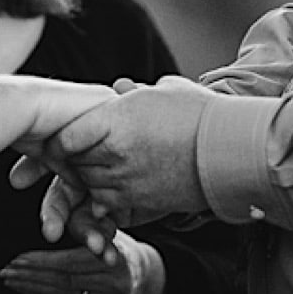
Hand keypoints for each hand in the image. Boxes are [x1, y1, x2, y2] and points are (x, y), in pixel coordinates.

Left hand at [0, 231, 164, 293]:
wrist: (142, 277)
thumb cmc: (115, 245)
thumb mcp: (105, 230)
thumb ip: (85, 228)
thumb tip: (50, 225)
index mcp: (115, 259)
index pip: (71, 263)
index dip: (42, 261)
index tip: (18, 258)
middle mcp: (115, 284)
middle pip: (64, 281)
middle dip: (31, 276)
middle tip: (6, 270)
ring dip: (32, 288)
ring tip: (10, 279)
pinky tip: (28, 289)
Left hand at [12, 76, 212, 226]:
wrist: (231, 149)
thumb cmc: (200, 113)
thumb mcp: (164, 90)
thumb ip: (134, 92)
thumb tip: (122, 89)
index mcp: (115, 120)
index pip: (66, 137)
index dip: (62, 139)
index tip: (67, 137)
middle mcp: (115, 153)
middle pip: (75, 162)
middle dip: (77, 157)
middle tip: (87, 150)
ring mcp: (127, 181)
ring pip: (90, 185)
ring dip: (92, 178)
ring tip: (108, 164)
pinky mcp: (142, 203)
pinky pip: (109, 204)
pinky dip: (108, 197)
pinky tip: (123, 181)